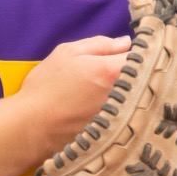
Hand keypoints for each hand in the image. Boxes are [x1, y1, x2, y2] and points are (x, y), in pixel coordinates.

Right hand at [14, 35, 130, 155]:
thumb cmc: (47, 86)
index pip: (142, 54)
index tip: (126, 54)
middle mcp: (124, 94)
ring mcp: (121, 115)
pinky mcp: (115, 132)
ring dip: (129, 91)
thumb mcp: (68, 53)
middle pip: (143, 78)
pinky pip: (127, 115)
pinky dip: (121, 110)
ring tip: (102, 92)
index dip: (137, 52)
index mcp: (113, 70)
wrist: (33, 126)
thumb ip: (100, 44)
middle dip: (136, 72)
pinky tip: (100, 110)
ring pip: (137, 97)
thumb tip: (125, 42)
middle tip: (113, 73)